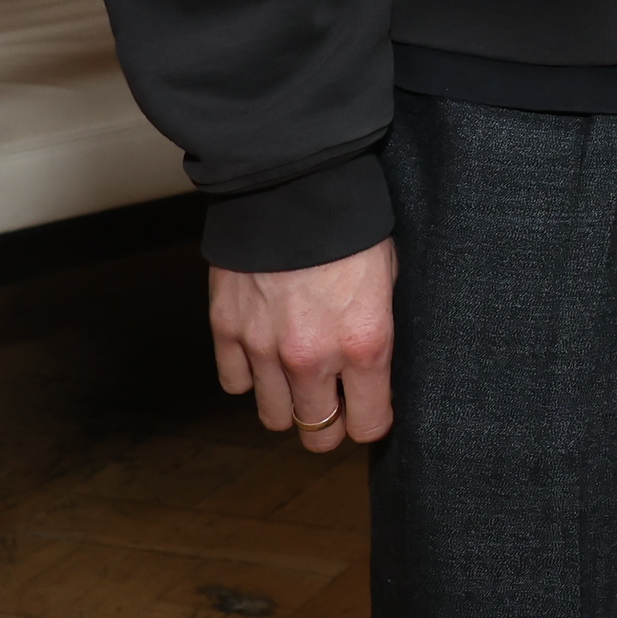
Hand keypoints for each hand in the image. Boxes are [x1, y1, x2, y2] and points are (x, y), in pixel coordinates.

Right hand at [209, 238, 397, 450]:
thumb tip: (378, 369)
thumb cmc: (352, 226)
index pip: (368, 425)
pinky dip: (249, 376)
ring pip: (272, 417)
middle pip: (317, 434)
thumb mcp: (390, 279)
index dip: (372, 420)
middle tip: (334, 402)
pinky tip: (265, 354)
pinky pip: (235, 384)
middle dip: (329, 425)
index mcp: (364, 343)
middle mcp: (311, 357)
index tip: (371, 408)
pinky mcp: (226, 331)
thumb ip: (379, 331)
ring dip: (288, 404)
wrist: (294, 184)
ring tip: (299, 378)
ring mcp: (263, 348)